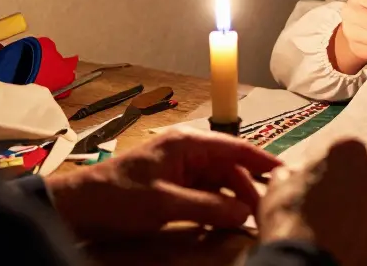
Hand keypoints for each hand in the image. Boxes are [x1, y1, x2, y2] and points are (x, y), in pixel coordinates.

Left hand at [44, 131, 279, 239]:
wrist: (78, 207)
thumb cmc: (119, 196)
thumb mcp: (164, 203)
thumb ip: (207, 206)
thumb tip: (244, 213)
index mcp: (188, 144)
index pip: (237, 148)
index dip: (264, 161)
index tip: (288, 174)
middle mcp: (188, 152)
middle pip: (230, 168)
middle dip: (249, 189)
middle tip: (266, 213)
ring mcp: (180, 169)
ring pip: (219, 183)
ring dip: (233, 201)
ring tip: (248, 222)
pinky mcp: (172, 186)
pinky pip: (204, 194)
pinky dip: (216, 207)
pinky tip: (224, 224)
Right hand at [258, 139, 366, 265]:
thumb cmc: (290, 223)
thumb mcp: (277, 190)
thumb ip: (290, 175)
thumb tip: (291, 175)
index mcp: (348, 150)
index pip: (339, 154)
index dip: (325, 172)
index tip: (315, 186)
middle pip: (365, 177)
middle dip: (350, 190)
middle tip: (328, 212)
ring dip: (364, 214)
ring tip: (339, 234)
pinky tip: (352, 249)